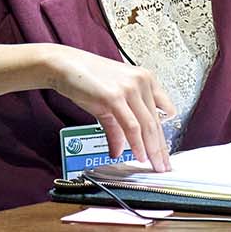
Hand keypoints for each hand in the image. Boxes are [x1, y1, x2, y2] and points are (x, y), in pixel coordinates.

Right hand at [41, 45, 175, 170]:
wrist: (65, 65)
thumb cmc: (86, 79)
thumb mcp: (109, 102)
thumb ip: (117, 127)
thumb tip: (119, 150)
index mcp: (145, 80)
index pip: (165, 112)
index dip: (165, 135)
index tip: (164, 151)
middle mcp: (141, 82)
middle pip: (157, 122)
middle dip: (161, 149)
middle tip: (163, 166)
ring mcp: (129, 89)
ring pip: (147, 126)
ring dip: (151, 150)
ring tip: (154, 166)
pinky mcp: (115, 97)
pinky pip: (131, 126)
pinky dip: (136, 144)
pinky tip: (139, 155)